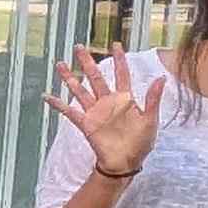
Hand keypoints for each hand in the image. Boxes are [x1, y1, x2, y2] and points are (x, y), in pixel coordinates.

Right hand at [50, 49, 159, 178]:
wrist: (126, 163)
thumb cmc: (141, 142)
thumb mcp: (151, 119)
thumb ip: (152, 99)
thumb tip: (161, 78)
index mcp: (125, 100)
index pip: (121, 75)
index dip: (119, 60)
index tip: (116, 45)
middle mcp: (108, 102)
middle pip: (95, 77)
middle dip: (87, 62)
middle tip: (79, 47)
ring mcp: (95, 112)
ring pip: (80, 90)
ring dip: (69, 78)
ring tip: (60, 64)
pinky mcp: (85, 124)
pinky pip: (69, 112)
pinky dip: (58, 105)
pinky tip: (47, 96)